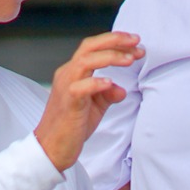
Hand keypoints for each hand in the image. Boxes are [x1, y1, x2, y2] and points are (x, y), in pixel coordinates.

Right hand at [34, 32, 142, 171]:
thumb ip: (108, 94)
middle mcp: (68, 74)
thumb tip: (122, 89)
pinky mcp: (68, 103)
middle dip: (115, 40)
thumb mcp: (95, 107)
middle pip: (89, 47)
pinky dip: (96, 83)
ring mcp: (66, 87)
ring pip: (85, 61)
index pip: (93, 48)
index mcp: (74, 72)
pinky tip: (110, 83)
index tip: (136, 42)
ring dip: (110, 57)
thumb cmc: (71, 126)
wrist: (51, 149)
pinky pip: (79, 87)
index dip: (115, 41)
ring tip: (130, 59)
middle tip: (137, 41)